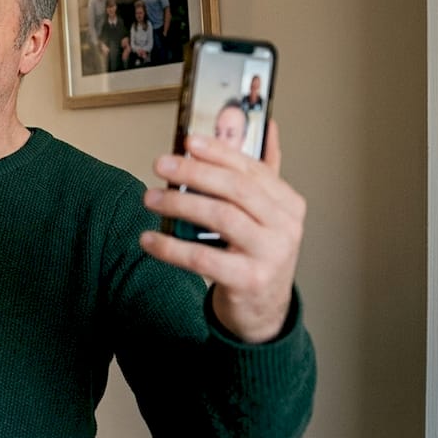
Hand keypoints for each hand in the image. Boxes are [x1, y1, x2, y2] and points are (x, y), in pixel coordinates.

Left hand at [139, 121, 304, 342]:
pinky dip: (171, 247)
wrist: (264, 311)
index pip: (251, 169)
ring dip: (180, 204)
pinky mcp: (249, 280)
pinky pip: (203, 258)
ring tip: (150, 197)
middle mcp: (286, 227)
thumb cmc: (258, 254)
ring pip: (221, 218)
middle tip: (162, 164)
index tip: (188, 141)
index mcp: (288, 204)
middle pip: (236, 189)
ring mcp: (270, 255)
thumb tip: (268, 126)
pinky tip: (149, 239)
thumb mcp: (267, 214)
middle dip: (195, 172)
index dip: (219, 152)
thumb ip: (265, 172)